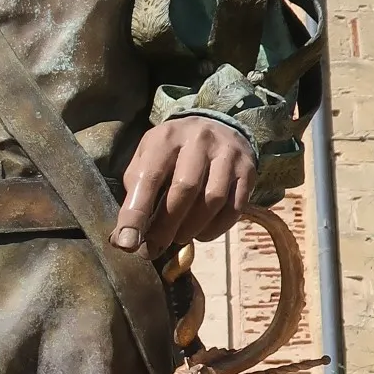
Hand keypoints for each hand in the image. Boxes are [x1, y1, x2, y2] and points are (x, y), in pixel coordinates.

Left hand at [112, 117, 255, 257]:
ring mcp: (227, 154)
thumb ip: (135, 192)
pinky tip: (202, 233)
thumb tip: (124, 238)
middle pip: (184, 190)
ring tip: (179, 238)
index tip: (127, 243)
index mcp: (165, 138)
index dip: (136, 213)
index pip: (148, 177)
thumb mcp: (148, 158)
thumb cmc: (173, 151)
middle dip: (166, 227)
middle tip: (154, 248)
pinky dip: (215, 228)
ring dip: (192, 228)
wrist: (218, 126)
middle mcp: (199, 140)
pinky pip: (234, 207)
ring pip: (212, 200)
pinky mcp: (248, 170)